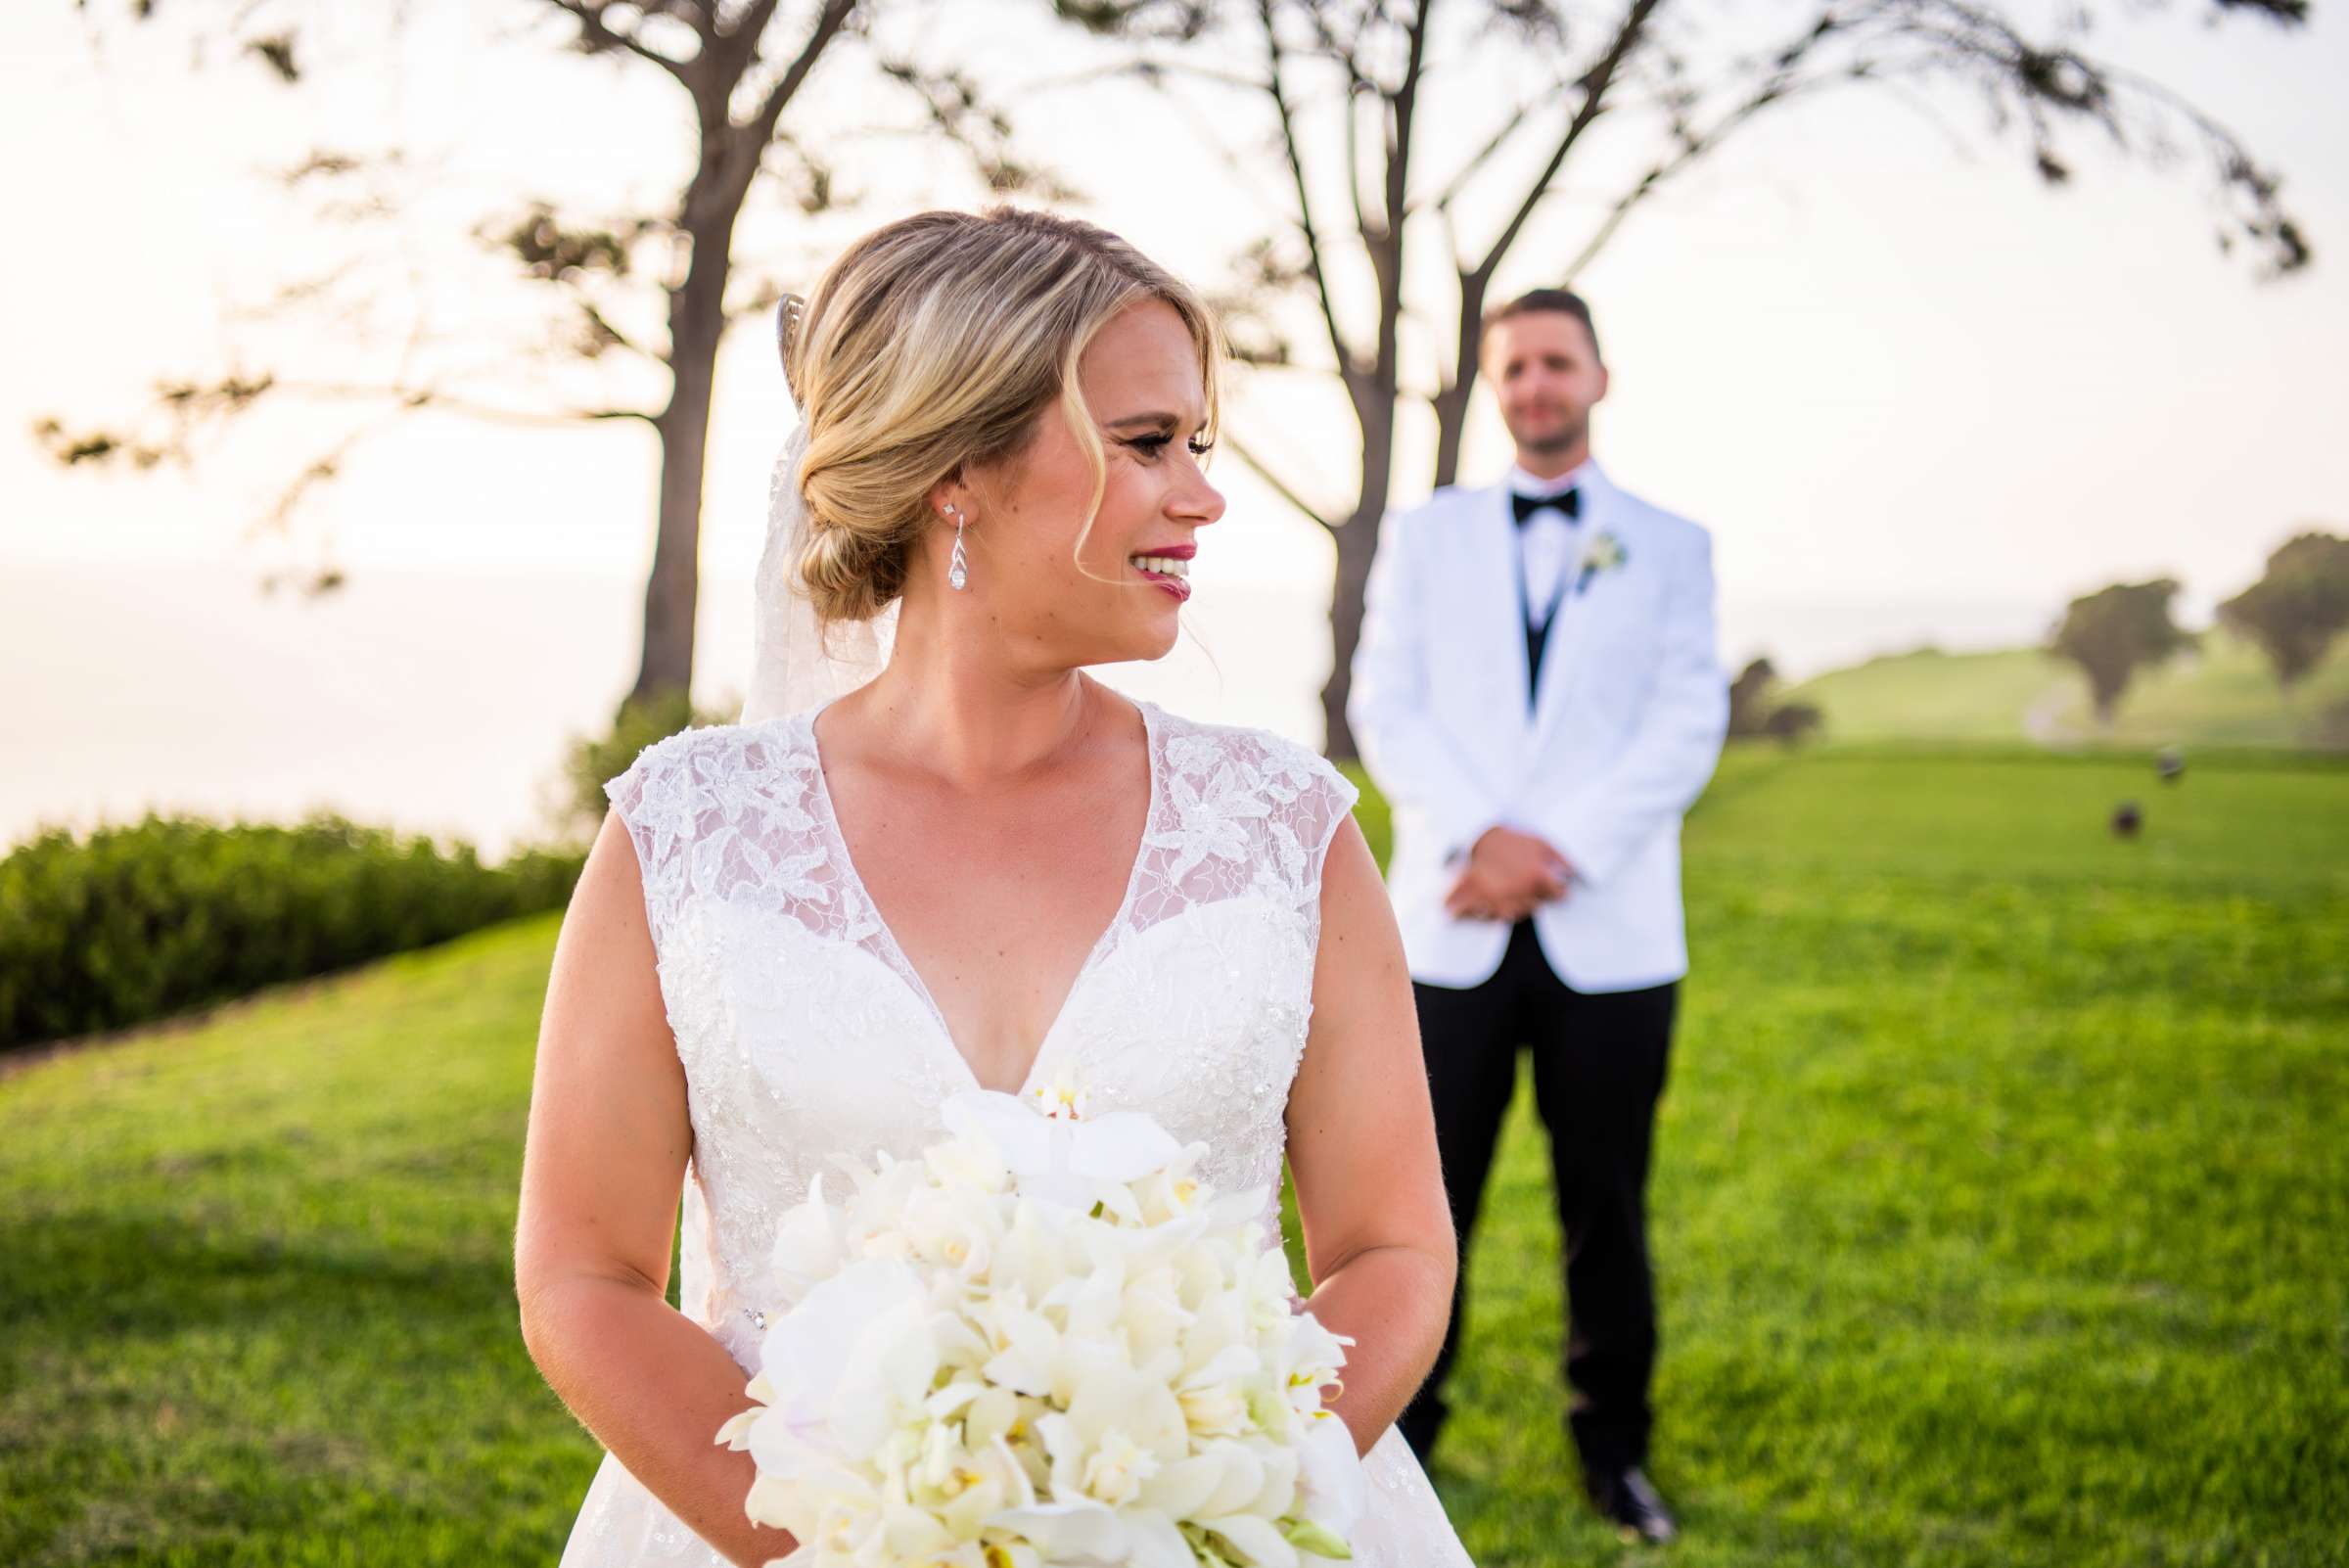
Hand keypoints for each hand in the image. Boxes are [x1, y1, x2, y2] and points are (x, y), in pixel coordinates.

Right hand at [1444, 826, 1570, 922]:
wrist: (1482, 835)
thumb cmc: (1514, 841)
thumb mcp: (1541, 843)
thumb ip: (1562, 859)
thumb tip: (1573, 874)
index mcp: (1537, 875)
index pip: (1560, 894)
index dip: (1558, 889)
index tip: (1554, 886)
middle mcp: (1521, 889)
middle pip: (1539, 905)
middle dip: (1537, 897)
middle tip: (1531, 886)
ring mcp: (1502, 897)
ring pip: (1520, 912)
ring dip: (1521, 904)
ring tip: (1516, 890)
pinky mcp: (1486, 900)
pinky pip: (1499, 915)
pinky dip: (1501, 909)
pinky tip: (1502, 897)